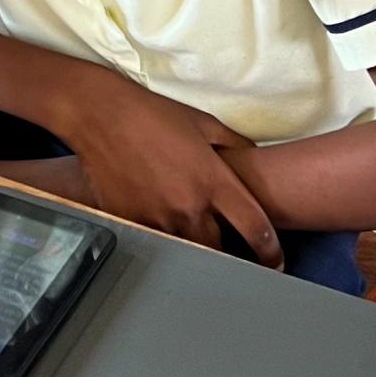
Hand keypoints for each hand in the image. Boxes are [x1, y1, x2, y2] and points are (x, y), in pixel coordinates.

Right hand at [53, 70, 281, 265]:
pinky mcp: (131, 222)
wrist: (100, 115)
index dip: (271, 252)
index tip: (275, 262)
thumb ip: (235, 145)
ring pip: (186, 251)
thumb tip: (254, 159)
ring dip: (194, 247)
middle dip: (230, 256)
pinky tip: (160, 222)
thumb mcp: (203, 123)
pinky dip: (163, 237)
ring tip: (193, 236)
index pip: (255, 228)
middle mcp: (188, 207)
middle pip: (221, 252)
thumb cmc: (152, 114)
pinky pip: (155, 241)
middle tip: (232, 254)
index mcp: (213, 182)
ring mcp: (157, 219)